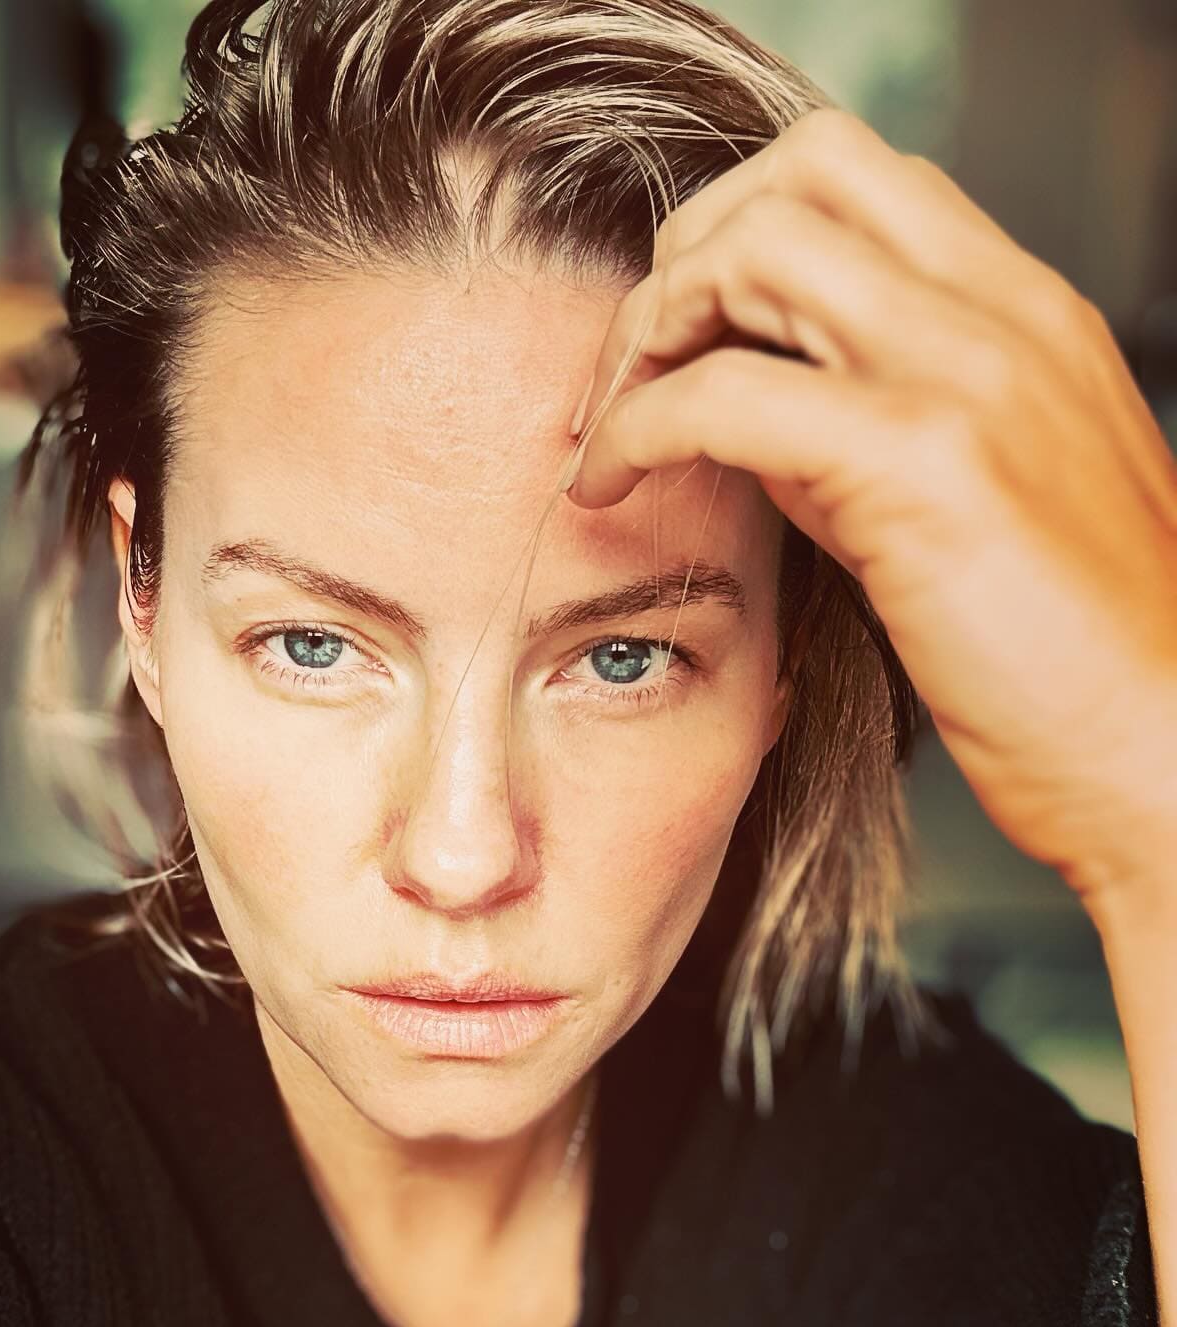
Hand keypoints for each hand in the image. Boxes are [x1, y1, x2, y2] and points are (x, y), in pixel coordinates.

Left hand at [566, 108, 1176, 909]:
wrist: (1157, 748)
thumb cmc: (1063, 655)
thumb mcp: (963, 501)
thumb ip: (857, 430)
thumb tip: (733, 403)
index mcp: (1026, 312)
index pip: (854, 176)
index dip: (737, 235)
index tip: (681, 338)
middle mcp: (1005, 315)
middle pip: (798, 177)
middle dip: (682, 257)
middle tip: (629, 369)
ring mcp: (971, 375)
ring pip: (754, 252)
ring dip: (648, 330)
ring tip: (609, 427)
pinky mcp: (923, 465)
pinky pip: (724, 395)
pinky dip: (634, 427)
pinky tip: (606, 487)